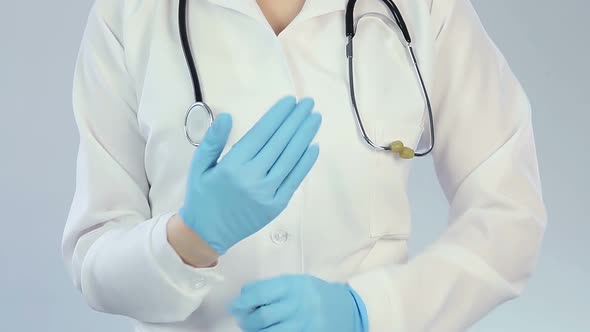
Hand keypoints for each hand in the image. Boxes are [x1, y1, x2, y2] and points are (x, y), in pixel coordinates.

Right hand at [179, 96, 321, 254]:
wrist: (206, 233)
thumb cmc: (202, 196)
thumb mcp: (199, 166)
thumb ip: (212, 141)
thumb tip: (227, 116)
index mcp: (232, 166)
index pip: (262, 133)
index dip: (278, 116)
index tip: (290, 101)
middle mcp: (252, 178)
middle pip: (280, 142)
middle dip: (296, 120)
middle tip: (308, 103)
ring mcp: (267, 194)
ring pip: (290, 159)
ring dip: (305, 136)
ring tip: (314, 118)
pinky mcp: (276, 206)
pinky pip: (294, 180)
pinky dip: (305, 163)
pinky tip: (313, 146)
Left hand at [229, 275, 367, 331]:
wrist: (348, 309)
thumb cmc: (316, 294)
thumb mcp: (297, 282)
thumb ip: (272, 287)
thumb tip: (243, 296)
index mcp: (293, 285)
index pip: (259, 293)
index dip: (242, 302)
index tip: (235, 305)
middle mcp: (298, 305)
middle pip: (261, 317)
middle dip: (246, 321)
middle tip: (244, 319)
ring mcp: (303, 324)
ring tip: (254, 328)